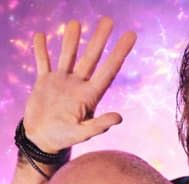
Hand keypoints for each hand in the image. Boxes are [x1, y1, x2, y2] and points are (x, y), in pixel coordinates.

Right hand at [23, 17, 135, 152]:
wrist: (42, 140)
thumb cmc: (64, 139)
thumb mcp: (82, 133)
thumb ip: (99, 125)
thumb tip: (120, 117)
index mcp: (90, 96)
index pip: (108, 70)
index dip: (119, 53)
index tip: (130, 36)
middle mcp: (78, 85)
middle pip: (91, 58)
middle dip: (99, 39)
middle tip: (108, 20)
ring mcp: (62, 82)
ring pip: (68, 56)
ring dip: (71, 40)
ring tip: (75, 23)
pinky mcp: (45, 82)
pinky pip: (43, 62)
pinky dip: (41, 50)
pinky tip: (41, 36)